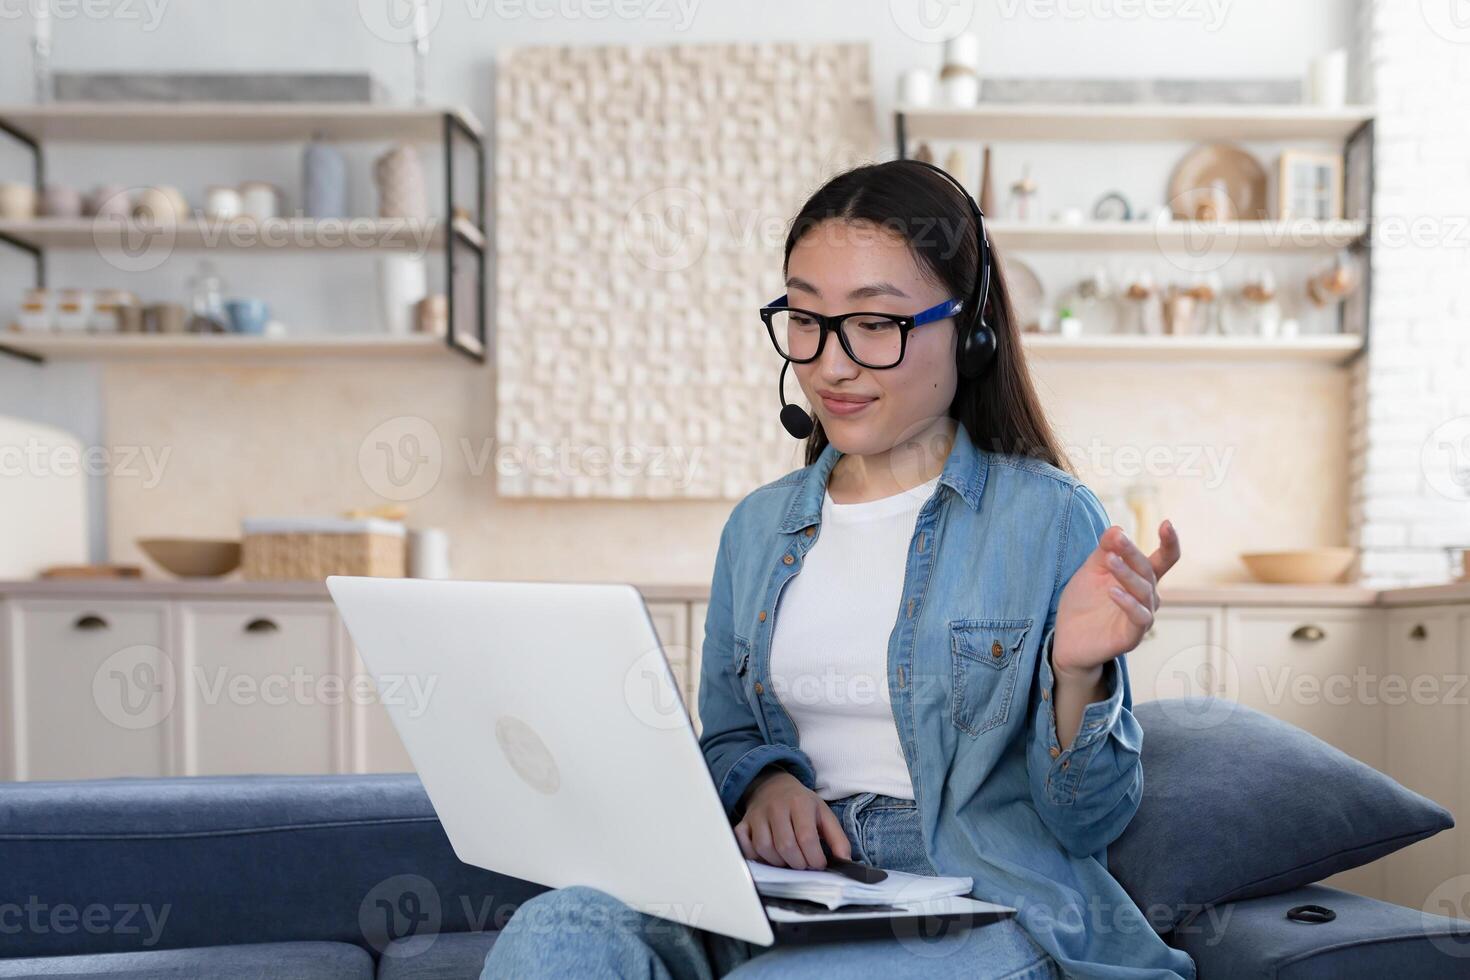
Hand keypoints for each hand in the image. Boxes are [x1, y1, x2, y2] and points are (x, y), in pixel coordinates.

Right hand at [734, 769, 850, 868]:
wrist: (773, 786)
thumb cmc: (800, 803)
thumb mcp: (824, 814)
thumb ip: (837, 837)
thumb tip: (845, 860)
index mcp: (799, 803)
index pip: (806, 837)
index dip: (814, 858)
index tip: (819, 864)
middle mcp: (776, 807)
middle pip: (785, 846)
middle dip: (798, 863)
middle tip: (804, 865)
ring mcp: (757, 815)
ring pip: (764, 848)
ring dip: (778, 862)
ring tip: (788, 860)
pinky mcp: (744, 823)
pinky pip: (744, 845)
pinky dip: (754, 856)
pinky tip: (767, 856)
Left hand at [1052, 520, 1180, 676]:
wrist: (1067, 639)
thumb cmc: (1083, 602)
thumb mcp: (1091, 571)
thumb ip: (1104, 551)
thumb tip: (1117, 529)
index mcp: (1141, 579)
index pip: (1164, 559)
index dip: (1170, 542)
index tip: (1167, 523)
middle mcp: (1147, 597)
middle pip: (1148, 570)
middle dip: (1132, 552)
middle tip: (1118, 539)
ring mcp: (1142, 617)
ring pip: (1144, 591)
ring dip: (1127, 574)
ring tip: (1110, 560)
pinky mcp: (1132, 636)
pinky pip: (1138, 617)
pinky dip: (1127, 603)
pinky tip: (1113, 591)